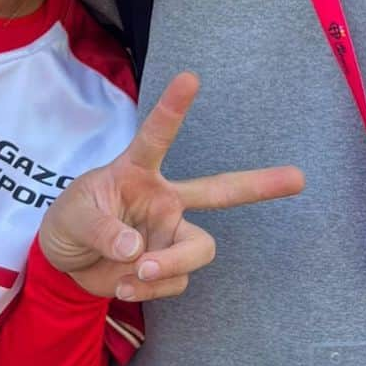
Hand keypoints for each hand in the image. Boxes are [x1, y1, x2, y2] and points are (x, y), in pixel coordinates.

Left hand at [38, 72, 304, 301]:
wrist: (65, 264)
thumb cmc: (71, 221)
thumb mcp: (73, 218)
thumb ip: (102, 231)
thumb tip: (136, 250)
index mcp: (138, 171)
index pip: (157, 135)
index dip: (173, 108)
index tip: (190, 77)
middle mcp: (164, 199)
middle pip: (220, 190)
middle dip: (260, 185)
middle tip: (300, 178)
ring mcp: (169, 233)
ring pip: (199, 249)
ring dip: (170, 265)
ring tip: (138, 272)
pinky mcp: (167, 266)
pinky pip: (173, 282)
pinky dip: (148, 288)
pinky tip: (123, 283)